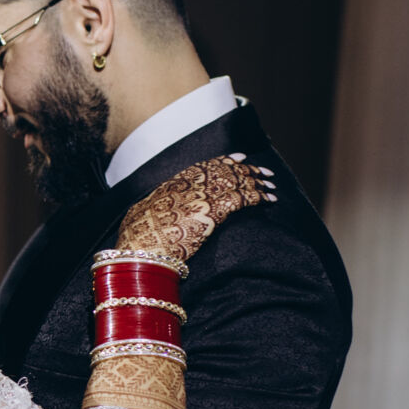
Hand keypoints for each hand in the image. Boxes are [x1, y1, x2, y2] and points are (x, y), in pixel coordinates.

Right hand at [118, 153, 274, 264]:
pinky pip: (243, 198)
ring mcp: (201, 196)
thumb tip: (153, 215)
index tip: (240, 158)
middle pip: (224, 170)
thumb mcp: (143, 216)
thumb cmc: (136, 240)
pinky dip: (259, 196)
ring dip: (258, 182)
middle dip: (248, 170)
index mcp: (173, 184)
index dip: (224, 161)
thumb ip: (156, 210)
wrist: (139, 250)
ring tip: (272, 186)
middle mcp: (189, 185)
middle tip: (265, 172)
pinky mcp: (213, 211)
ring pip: (237, 181)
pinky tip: (270, 200)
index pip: (204, 166)